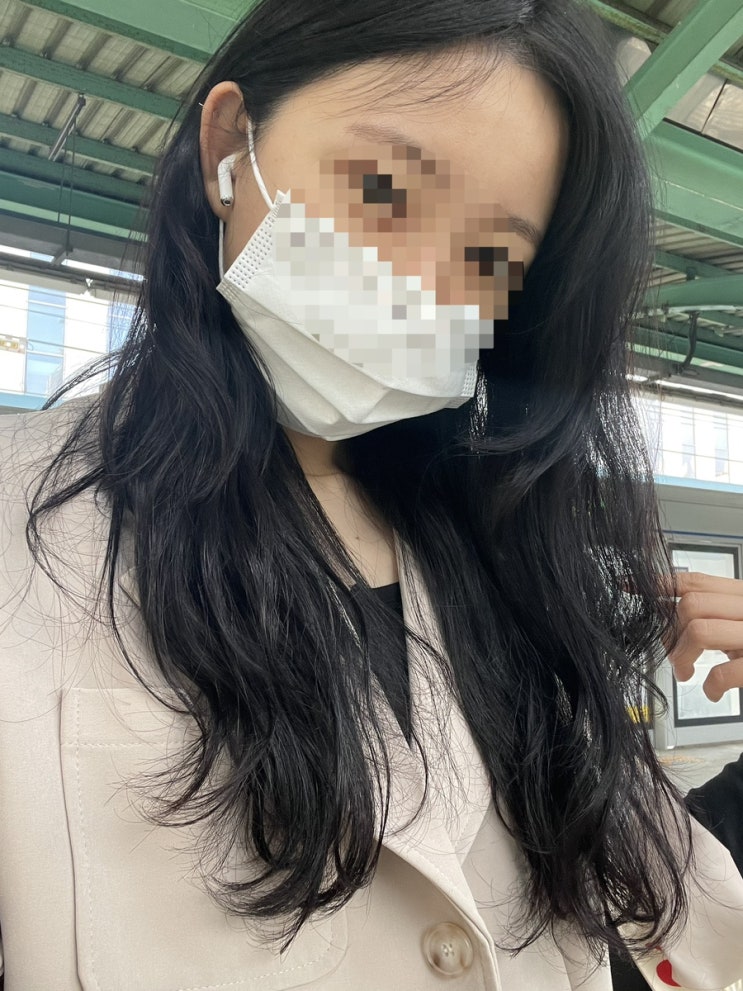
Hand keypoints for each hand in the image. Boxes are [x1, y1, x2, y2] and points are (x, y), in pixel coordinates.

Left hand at [655, 571, 742, 701]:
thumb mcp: (740, 621)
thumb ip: (713, 614)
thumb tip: (667, 619)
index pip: (694, 580)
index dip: (657, 584)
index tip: (628, 586)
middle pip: (691, 604)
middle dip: (670, 633)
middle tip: (674, 656)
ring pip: (701, 629)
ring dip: (682, 656)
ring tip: (686, 673)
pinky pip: (725, 671)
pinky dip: (710, 685)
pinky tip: (712, 692)